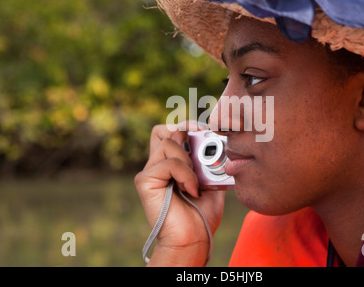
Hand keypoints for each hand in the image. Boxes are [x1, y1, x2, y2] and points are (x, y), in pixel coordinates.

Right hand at [135, 121, 225, 265]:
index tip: (204, 130)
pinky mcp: (145, 181)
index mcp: (170, 164)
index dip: (185, 126)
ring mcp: (149, 172)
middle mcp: (157, 165)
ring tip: (195, 181)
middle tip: (201, 139)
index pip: (169, 132)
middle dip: (184, 130)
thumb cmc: (202, 215)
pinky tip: (191, 189)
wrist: (192, 239)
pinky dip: (185, 174)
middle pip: (163, 130)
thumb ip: (209, 162)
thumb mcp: (211, 182)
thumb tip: (218, 143)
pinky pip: (168, 163)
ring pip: (168, 144)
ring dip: (188, 160)